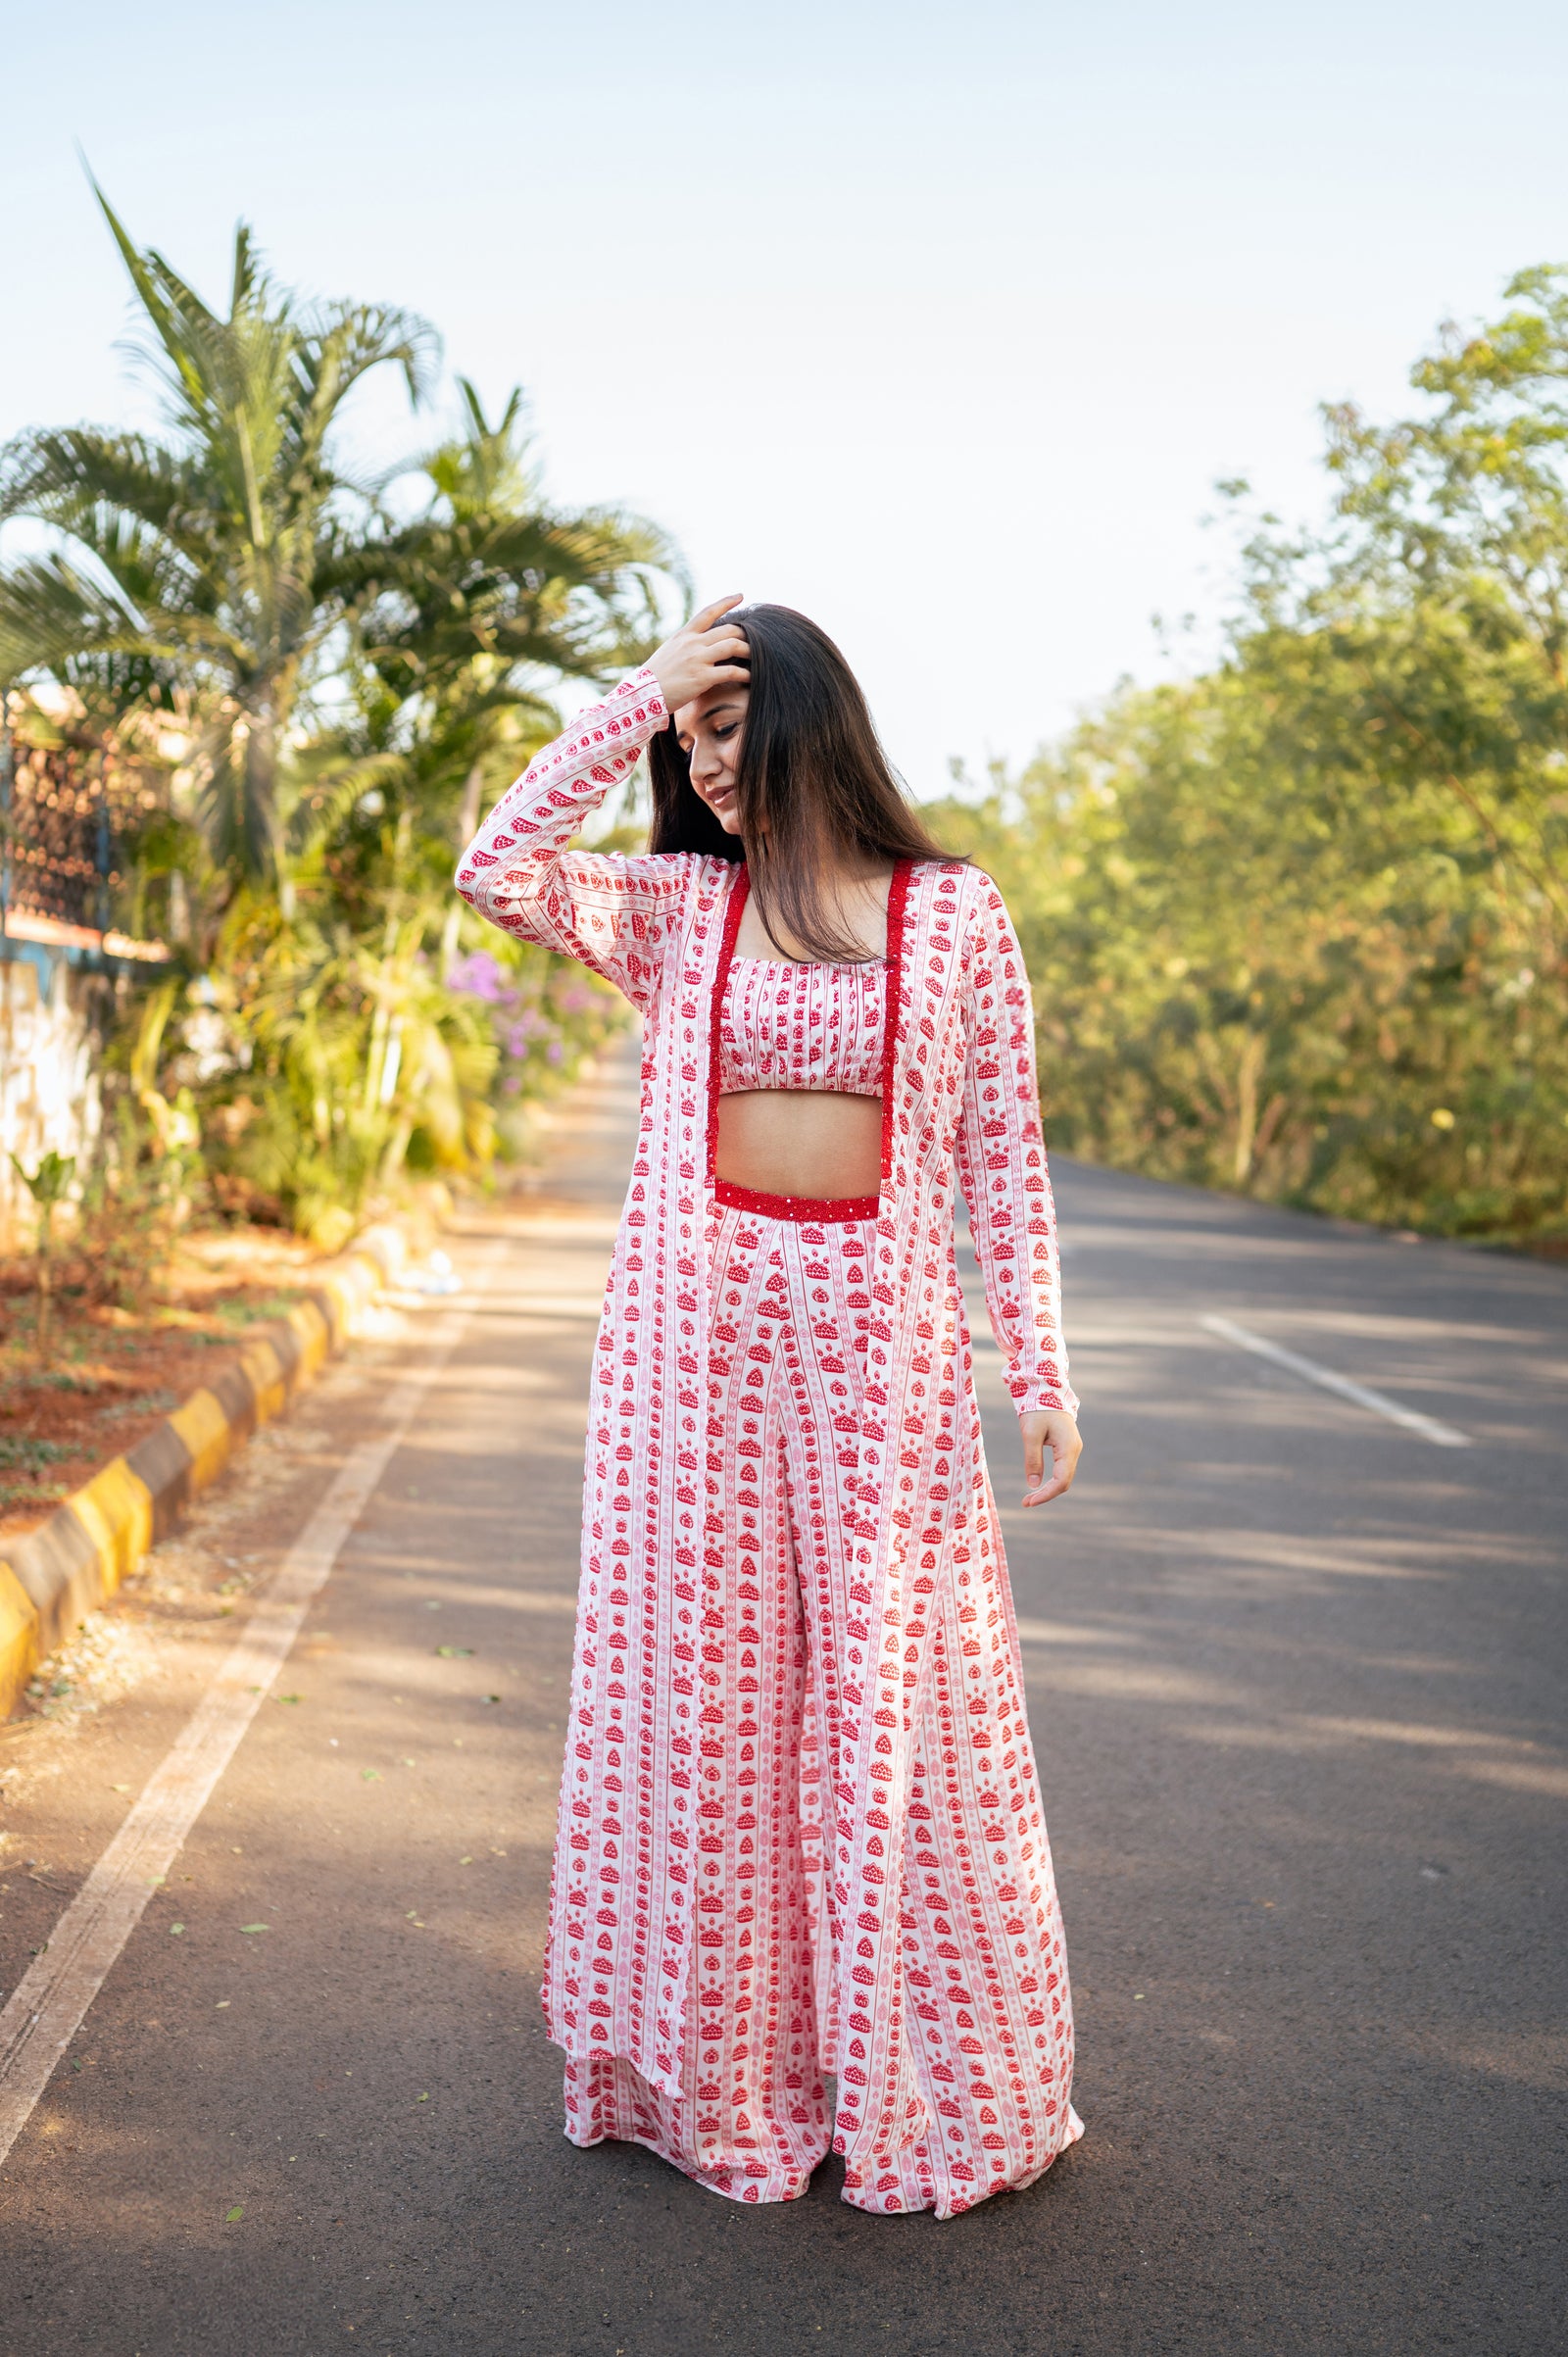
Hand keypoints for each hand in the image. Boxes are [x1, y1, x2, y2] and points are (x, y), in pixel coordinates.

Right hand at [648, 595, 750, 715]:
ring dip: (749, 651)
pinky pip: (731, 671)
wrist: (642, 695)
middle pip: (728, 630)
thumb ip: (685, 645)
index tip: (740, 596)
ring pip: (732, 646)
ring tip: (758, 657)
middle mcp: (692, 643)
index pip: (708, 612)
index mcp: (684, 635)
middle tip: (756, 640)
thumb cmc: (654, 678)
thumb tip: (697, 643)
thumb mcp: (668, 652)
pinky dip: (744, 673)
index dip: (726, 602)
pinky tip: (750, 676)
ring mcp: (697, 659)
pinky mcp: (702, 678)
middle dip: (745, 634)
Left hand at [1020, 1410, 1080, 1506]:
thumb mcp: (1030, 1434)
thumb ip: (1032, 1459)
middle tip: (1026, 1502)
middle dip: (1046, 1494)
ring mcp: (1072, 1448)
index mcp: (1068, 1448)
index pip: (1061, 1481)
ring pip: (1064, 1476)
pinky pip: (1062, 1469)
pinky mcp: (1067, 1447)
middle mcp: (1074, 1450)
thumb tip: (1033, 1484)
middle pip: (1064, 1482)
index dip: (1046, 1494)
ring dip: (1048, 1488)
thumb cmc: (1037, 1409)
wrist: (1046, 1390)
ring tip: (1030, 1496)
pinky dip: (1051, 1479)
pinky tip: (1038, 1484)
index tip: (1028, 1502)